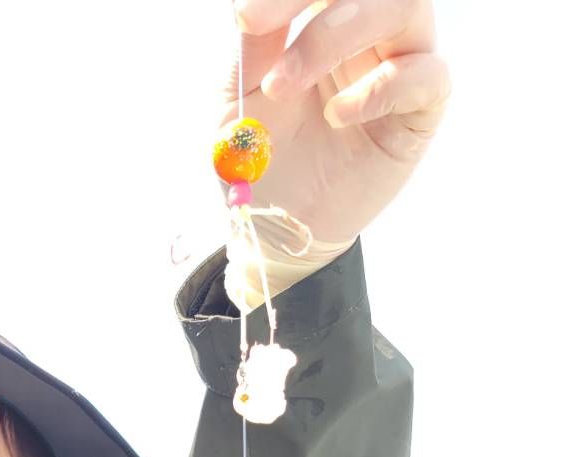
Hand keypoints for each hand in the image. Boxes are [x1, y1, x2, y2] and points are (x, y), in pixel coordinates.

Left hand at [226, 0, 450, 242]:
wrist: (278, 222)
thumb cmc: (262, 153)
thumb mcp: (240, 95)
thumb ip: (254, 44)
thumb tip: (253, 2)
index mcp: (327, 11)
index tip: (245, 17)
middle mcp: (371, 27)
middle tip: (255, 28)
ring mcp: (401, 62)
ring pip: (405, 6)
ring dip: (335, 34)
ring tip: (284, 83)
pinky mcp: (423, 109)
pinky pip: (428, 75)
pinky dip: (380, 88)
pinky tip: (336, 116)